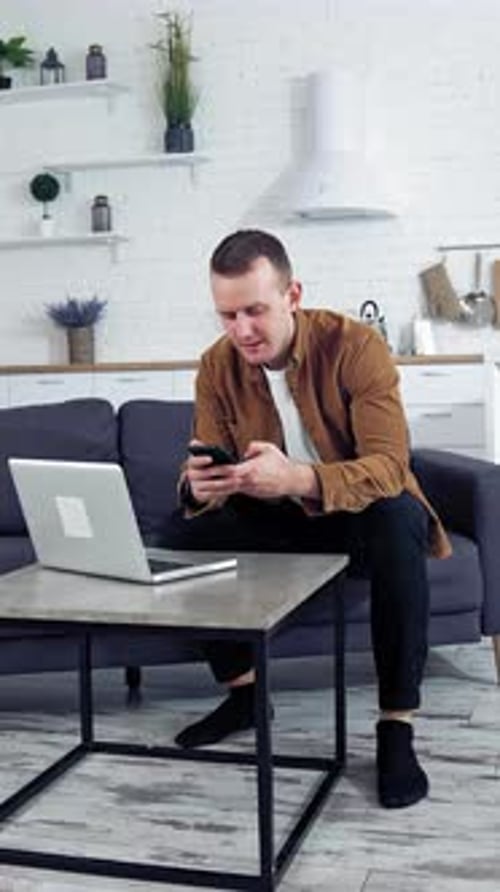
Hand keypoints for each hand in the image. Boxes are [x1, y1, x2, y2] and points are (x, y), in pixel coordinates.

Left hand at [187, 439, 319, 503]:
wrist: (291, 481)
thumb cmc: (280, 464)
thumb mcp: (268, 448)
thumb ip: (254, 447)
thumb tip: (245, 451)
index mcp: (250, 470)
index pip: (229, 470)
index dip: (215, 469)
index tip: (204, 467)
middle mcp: (246, 482)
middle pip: (223, 483)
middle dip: (207, 481)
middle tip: (194, 480)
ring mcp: (247, 489)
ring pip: (225, 490)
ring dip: (210, 490)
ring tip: (197, 488)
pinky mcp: (248, 493)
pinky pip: (231, 492)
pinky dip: (220, 492)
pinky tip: (210, 493)